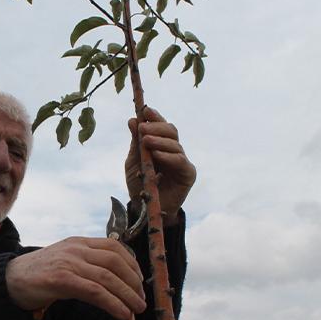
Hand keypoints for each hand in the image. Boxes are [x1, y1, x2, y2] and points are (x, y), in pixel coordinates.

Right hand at [5, 237, 145, 319]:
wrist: (8, 278)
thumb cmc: (38, 274)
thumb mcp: (65, 261)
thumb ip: (86, 265)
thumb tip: (113, 283)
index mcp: (78, 242)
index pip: (114, 246)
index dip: (133, 264)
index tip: (139, 281)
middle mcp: (75, 249)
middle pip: (116, 261)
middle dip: (133, 282)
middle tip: (140, 300)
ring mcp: (68, 262)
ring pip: (108, 277)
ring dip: (127, 295)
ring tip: (136, 309)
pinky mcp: (61, 279)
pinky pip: (95, 291)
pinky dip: (113, 303)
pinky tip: (121, 314)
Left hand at [125, 106, 195, 226]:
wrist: (146, 209)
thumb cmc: (140, 185)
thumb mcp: (133, 162)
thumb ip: (135, 143)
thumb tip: (133, 120)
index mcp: (160, 145)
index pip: (161, 126)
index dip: (155, 117)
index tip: (145, 110)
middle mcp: (173, 150)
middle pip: (170, 131)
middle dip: (156, 126)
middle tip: (143, 127)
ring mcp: (181, 161)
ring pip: (174, 144)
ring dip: (159, 140)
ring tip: (146, 140)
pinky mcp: (187, 173)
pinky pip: (179, 161)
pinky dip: (167, 156)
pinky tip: (156, 155)